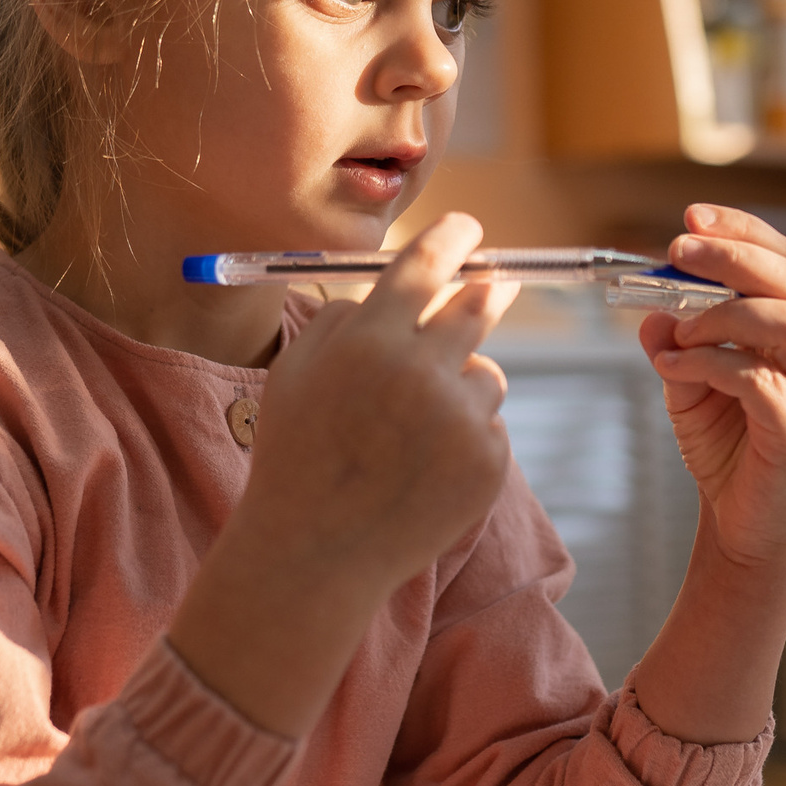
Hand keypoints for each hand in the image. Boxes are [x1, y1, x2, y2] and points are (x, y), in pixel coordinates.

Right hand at [237, 212, 517, 598]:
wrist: (313, 556)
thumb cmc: (298, 455)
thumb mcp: (294, 372)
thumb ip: (347, 318)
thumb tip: (406, 279)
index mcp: (369, 341)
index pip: (428, 263)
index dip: (454, 237)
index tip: (468, 229)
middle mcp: (421, 374)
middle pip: (478, 304)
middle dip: (483, 290)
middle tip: (489, 285)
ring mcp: (461, 423)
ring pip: (486, 373)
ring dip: (462, 384)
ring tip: (412, 428)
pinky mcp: (487, 465)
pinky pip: (490, 425)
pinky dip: (466, 437)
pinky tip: (421, 469)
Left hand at [640, 205, 785, 580]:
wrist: (743, 528)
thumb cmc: (727, 450)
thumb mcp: (687, 385)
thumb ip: (675, 343)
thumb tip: (651, 310)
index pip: (785, 261)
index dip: (743, 231)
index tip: (692, 217)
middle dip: (734, 256)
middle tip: (679, 250)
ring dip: (726, 313)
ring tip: (680, 328)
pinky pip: (763, 382)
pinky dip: (712, 364)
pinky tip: (675, 367)